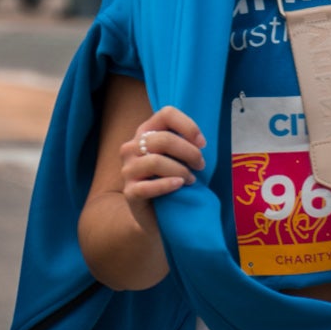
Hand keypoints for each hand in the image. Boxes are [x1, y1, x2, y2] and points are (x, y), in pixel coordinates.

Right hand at [119, 106, 205, 233]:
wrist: (155, 215)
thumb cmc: (170, 180)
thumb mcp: (177, 157)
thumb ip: (183, 144)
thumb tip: (200, 141)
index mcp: (145, 132)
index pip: (166, 114)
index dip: (188, 126)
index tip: (202, 144)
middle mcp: (131, 148)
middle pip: (162, 139)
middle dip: (188, 152)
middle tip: (200, 166)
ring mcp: (128, 170)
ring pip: (155, 162)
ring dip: (180, 170)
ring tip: (191, 180)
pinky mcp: (130, 192)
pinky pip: (147, 186)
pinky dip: (167, 185)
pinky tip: (179, 186)